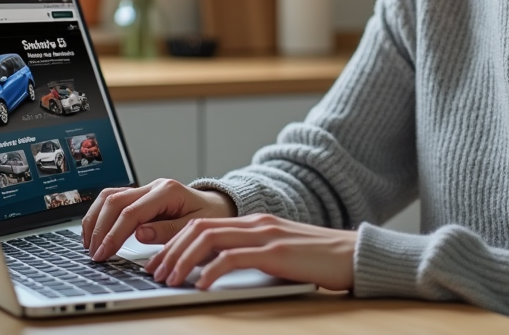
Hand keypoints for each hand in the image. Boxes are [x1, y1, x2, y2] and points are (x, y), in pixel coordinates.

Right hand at [82, 178, 235, 260]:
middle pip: (115, 201)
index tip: (104, 253)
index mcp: (168, 192)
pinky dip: (99, 215)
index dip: (114, 234)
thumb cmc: (209, 217)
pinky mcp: (139, 195)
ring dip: (95, 220)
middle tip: (94, 254)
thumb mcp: (196, 227)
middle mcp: (154, 186)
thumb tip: (140, 233)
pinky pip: (112, 200)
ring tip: (90, 245)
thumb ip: (169, 231)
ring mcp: (145, 189)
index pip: (132, 212)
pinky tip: (95, 232)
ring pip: (109, 197)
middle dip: (100, 229)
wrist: (216, 206)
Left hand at [144, 213, 357, 290]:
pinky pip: (234, 258)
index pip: (203, 223)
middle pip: (199, 227)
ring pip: (210, 239)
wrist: (355, 255)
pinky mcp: (276, 252)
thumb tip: (216, 272)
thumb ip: (251, 256)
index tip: (158, 261)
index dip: (175, 241)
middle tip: (154, 272)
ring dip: (183, 259)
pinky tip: (200, 286)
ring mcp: (265, 235)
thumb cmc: (319, 261)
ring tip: (169, 280)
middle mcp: (256, 223)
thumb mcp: (278, 254)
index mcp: (254, 222)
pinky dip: (211, 271)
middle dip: (170, 250)